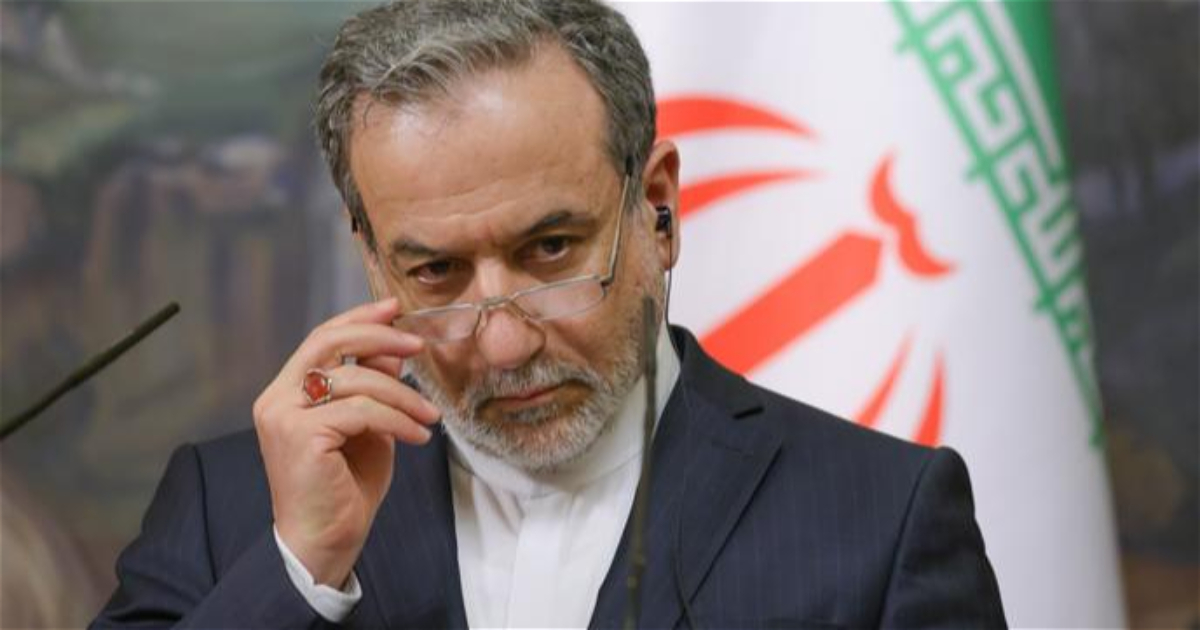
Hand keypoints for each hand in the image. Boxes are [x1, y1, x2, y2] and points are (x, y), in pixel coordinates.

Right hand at [253, 298, 440, 586]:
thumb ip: (373, 387)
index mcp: (286, 392)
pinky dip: (397, 420)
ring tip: (429, 416)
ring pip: (355, 380)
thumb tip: (395, 350)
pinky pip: (361, 411)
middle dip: (379, 336)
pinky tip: (417, 437)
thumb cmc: (345, 489)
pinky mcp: (299, 436)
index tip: (394, 307)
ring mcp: (283, 416)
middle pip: (328, 342)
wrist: (324, 543)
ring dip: (402, 395)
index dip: (359, 318)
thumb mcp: (367, 428)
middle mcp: (276, 399)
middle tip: (418, 344)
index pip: (320, 338)